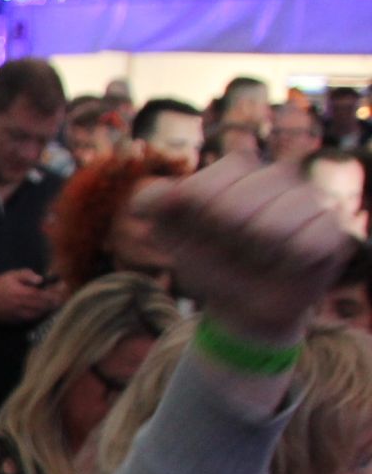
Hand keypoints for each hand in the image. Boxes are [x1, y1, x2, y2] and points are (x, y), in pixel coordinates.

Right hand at [0, 269, 61, 323]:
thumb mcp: (12, 275)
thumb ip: (28, 275)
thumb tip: (41, 279)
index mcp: (24, 293)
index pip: (47, 294)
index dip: (58, 290)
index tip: (62, 284)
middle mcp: (24, 306)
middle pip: (47, 306)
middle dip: (57, 299)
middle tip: (61, 294)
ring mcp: (20, 315)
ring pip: (41, 314)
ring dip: (49, 308)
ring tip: (54, 302)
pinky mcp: (15, 321)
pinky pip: (32, 320)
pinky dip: (40, 314)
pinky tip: (42, 309)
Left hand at [142, 156, 353, 343]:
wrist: (245, 305)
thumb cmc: (209, 262)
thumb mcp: (171, 234)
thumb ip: (154, 205)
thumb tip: (143, 200)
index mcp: (234, 169)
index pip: (200, 188)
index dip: (193, 221)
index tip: (199, 233)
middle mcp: (275, 174)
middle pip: (233, 209)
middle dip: (221, 243)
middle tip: (232, 250)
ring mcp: (308, 198)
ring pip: (271, 227)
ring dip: (254, 254)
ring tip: (259, 257)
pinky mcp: (332, 228)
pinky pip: (307, 244)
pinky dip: (289, 263)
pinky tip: (287, 263)